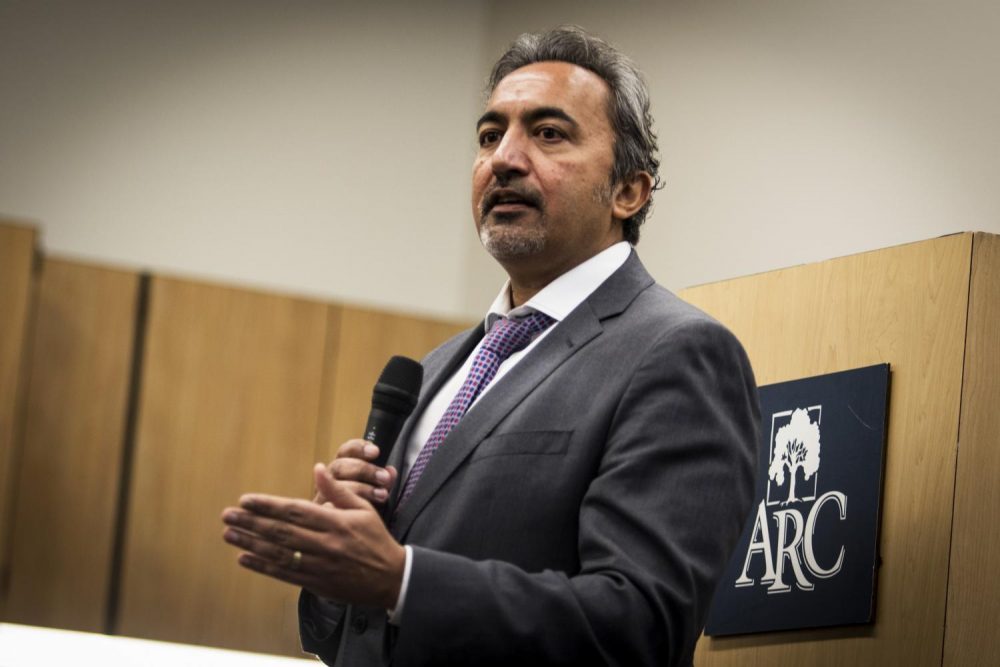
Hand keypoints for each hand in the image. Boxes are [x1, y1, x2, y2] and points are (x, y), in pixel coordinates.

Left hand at [222, 463, 405, 608]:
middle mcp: (325, 544)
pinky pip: (284, 574)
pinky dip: (262, 566)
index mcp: (336, 522)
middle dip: (252, 522)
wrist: (391, 578)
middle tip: (228, 514)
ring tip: (229, 533)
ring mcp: (320, 565)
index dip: (269, 505)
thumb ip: (337, 490)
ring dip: (250, 543)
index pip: (296, 511)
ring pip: (278, 553)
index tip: (246, 499)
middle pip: (281, 532)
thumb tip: (318, 468)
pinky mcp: (316, 583)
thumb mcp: (363, 509)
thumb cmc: (376, 539)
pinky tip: (244, 558)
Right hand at [315, 439, 398, 505]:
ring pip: (334, 484)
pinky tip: (358, 510)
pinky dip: (344, 506)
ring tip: (381, 495)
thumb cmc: (364, 510)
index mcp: (342, 468)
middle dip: (364, 469)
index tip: (376, 452)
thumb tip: (391, 472)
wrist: (351, 535)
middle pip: (339, 465)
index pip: (346, 450)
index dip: (360, 448)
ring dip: (361, 488)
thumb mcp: (377, 492)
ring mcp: (322, 494)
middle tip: (384, 477)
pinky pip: (328, 506)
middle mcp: (328, 478)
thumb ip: (384, 481)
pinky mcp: (320, 510)